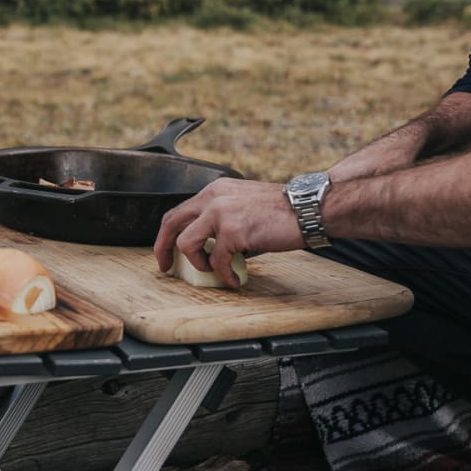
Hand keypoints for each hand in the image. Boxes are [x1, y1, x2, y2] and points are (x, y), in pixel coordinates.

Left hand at [153, 177, 303, 288]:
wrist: (307, 208)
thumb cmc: (281, 211)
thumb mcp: (242, 205)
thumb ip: (221, 221)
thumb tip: (209, 248)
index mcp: (215, 191)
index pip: (179, 211)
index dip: (167, 233)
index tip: (167, 251)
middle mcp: (213, 198)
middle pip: (171, 223)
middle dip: (163, 249)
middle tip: (166, 267)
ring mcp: (220, 213)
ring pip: (185, 243)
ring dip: (198, 263)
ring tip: (214, 270)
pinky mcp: (233, 231)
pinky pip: (216, 261)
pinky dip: (224, 275)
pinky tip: (234, 279)